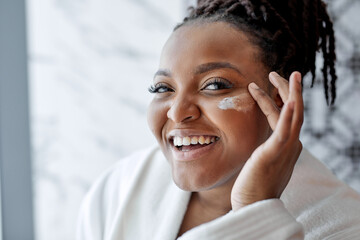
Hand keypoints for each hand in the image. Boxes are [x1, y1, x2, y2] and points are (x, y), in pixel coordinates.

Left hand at [231, 71, 303, 210]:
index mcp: (285, 146)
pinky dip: (289, 114)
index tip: (272, 85)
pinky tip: (289, 100)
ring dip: (289, 93)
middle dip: (286, 89)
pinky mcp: (275, 153)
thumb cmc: (254, 186)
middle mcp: (290, 145)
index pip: (285, 116)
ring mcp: (285, 149)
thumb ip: (264, 149)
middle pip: (293, 110)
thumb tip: (258, 142)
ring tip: (280, 75)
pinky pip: (285, 131)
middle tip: (277, 73)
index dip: (279, 99)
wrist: (253, 205)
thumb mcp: (261, 161)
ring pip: (293, 114)